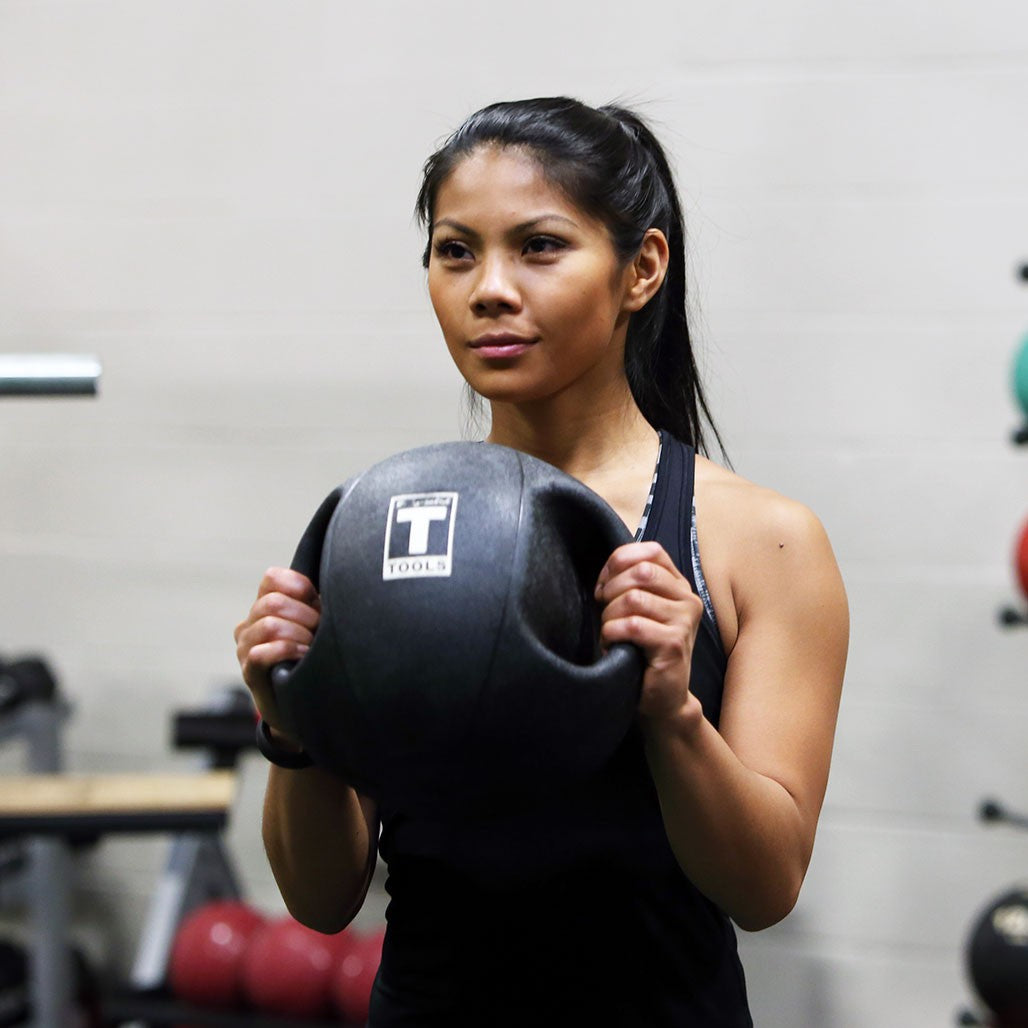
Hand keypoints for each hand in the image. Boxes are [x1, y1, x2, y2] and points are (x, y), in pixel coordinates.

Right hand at [234, 567, 320, 735]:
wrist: (303, 706)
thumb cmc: (312, 659)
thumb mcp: (315, 626)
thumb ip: (315, 604)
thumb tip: (335, 583)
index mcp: (264, 607)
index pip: (272, 578)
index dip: (299, 586)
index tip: (316, 601)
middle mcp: (249, 625)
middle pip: (273, 602)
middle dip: (305, 615)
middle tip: (320, 631)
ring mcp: (245, 648)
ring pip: (269, 624)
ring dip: (299, 634)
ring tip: (312, 648)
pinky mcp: (249, 672)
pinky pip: (260, 653)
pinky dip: (287, 651)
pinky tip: (302, 658)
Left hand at [594, 541, 704, 721]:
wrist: (663, 700)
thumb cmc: (643, 651)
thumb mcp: (639, 611)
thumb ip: (630, 584)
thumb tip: (607, 570)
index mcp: (678, 586)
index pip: (650, 551)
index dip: (619, 562)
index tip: (604, 585)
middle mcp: (687, 599)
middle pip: (641, 571)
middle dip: (612, 590)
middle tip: (604, 612)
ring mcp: (683, 621)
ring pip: (633, 598)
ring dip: (610, 616)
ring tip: (611, 632)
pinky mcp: (673, 644)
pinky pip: (632, 625)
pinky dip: (612, 634)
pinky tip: (613, 646)